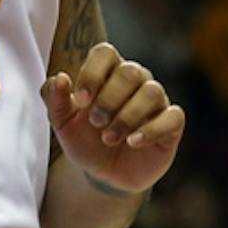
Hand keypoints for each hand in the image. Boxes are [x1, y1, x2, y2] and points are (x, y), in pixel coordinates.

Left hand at [44, 43, 184, 192]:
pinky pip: (173, 116)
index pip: (105, 53)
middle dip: (109, 99)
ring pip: (152, 92)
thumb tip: (60, 79)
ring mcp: (157, 102)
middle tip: (95, 123)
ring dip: (127, 116)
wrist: (105, 174)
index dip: (92, 73)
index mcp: (108, 74)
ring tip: (109, 138)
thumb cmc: (86, 141)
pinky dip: (151, 129)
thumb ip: (54, 100)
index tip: (80, 101)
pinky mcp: (172, 123)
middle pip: (131, 71)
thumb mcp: (62, 124)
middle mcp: (136, 82)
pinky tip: (133, 142)